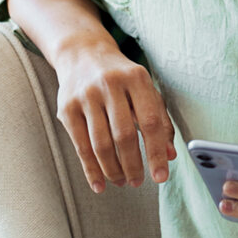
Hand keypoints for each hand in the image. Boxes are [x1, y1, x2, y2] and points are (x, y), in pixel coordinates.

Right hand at [49, 38, 174, 192]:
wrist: (82, 54)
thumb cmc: (122, 78)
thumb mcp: (146, 90)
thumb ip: (161, 121)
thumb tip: (170, 156)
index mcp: (136, 78)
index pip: (150, 122)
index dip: (156, 153)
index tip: (161, 176)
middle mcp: (110, 84)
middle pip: (124, 135)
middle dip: (133, 165)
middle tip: (138, 182)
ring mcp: (86, 95)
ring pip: (101, 144)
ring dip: (113, 170)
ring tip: (122, 181)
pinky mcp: (67, 108)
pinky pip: (81, 146)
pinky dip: (91, 170)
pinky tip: (100, 183)